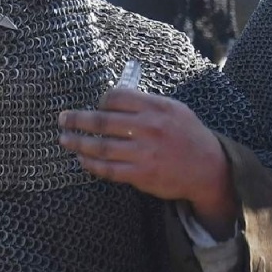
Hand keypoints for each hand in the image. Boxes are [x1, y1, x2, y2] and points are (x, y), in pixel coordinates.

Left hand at [58, 88, 236, 236]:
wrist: (209, 168)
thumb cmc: (188, 135)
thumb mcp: (174, 109)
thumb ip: (146, 103)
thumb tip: (113, 99)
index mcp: (155, 107)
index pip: (116, 97)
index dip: (101, 101)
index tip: (95, 106)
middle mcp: (148, 128)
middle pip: (102, 121)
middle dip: (76, 120)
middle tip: (62, 119)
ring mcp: (144, 153)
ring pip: (100, 147)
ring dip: (77, 143)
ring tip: (64, 139)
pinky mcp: (141, 175)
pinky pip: (108, 169)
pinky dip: (91, 164)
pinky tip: (82, 159)